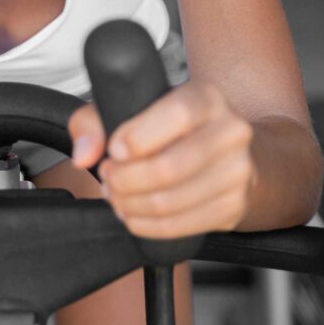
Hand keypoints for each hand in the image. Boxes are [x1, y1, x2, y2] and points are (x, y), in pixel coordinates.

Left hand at [68, 80, 254, 238]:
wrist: (227, 153)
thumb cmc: (172, 129)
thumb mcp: (131, 110)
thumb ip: (94, 122)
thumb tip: (84, 154)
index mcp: (207, 98)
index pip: (178, 115)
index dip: (139, 137)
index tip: (115, 151)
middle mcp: (231, 131)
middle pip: (170, 167)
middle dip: (125, 180)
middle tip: (108, 179)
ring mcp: (239, 171)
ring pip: (172, 201)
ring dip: (132, 205)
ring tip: (117, 197)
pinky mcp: (234, 206)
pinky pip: (183, 225)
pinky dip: (148, 226)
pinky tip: (134, 215)